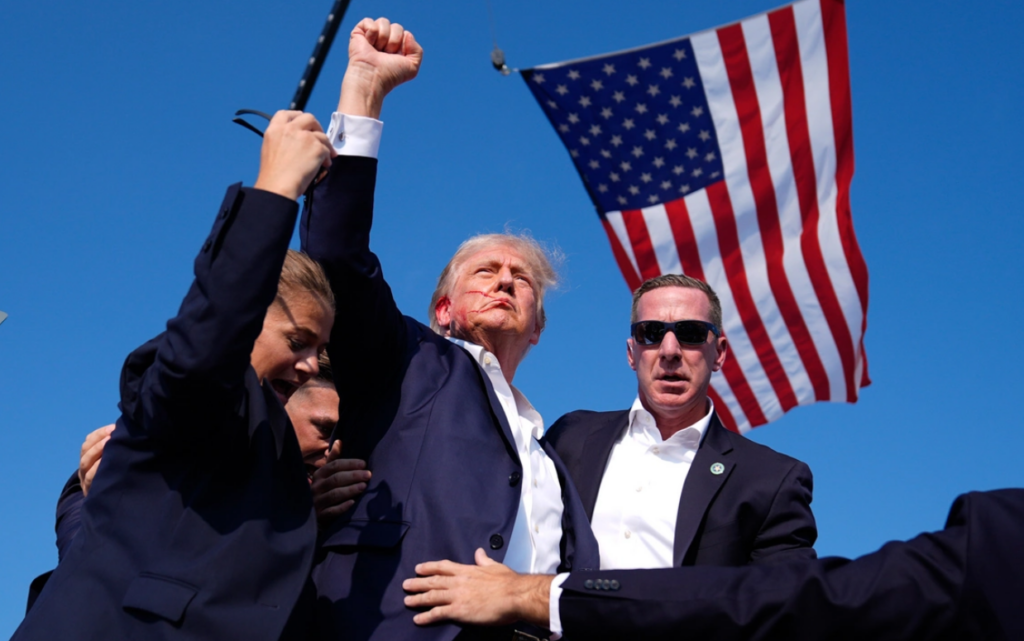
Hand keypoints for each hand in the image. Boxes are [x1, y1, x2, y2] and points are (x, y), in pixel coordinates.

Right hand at [79, 424, 114, 496]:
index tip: (113, 428)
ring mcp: (85, 478)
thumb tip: (125, 430)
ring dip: (96, 451)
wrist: (111, 503)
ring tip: (109, 444)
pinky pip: (90, 477)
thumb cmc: (116, 476)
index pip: (89, 441)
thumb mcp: (113, 460)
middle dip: (98, 440)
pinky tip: (107, 463)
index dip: (99, 433)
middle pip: (85, 450)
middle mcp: (84, 466)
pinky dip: (97, 468)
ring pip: (85, 462)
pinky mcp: (89, 489)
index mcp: (89, 456)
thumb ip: (115, 446)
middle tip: (111, 435)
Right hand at [253, 111, 334, 200]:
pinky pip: (327, 149)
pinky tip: (324, 165)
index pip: (285, 114)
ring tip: (326, 156)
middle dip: (316, 126)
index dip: (296, 116)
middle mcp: (289, 129)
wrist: (279, 186)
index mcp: (275, 129)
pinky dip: (327, 157)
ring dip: (326, 145)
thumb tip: (296, 142)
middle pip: (308, 118)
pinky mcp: (316, 147)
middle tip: (319, 137)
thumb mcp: (271, 150)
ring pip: (322, 135)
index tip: (303, 122)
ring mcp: (304, 136)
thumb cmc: (274, 175)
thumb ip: (282, 140)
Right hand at [310, 440, 370, 524]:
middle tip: (368, 475)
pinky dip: (342, 507)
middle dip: (353, 476)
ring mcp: (317, 502)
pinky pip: (332, 511)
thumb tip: (339, 441)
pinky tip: (353, 503)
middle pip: (336, 479)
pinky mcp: (320, 516)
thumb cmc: (324, 490)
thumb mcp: (326, 474)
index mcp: (319, 475)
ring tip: (364, 486)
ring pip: (334, 494)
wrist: (313, 514)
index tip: (364, 464)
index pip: (334, 466)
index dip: (350, 463)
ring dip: (350, 489)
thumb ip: (333, 459)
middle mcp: (316, 487)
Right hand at [339, 17, 423, 118]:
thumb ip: (418, 51)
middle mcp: (384, 40)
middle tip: (385, 54)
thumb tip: (407, 34)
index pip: (405, 34)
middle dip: (394, 41)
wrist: (372, 76)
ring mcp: (372, 35)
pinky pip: (369, 21)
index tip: (396, 57)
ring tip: (376, 50)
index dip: (403, 44)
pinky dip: (371, 33)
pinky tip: (368, 43)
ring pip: (384, 21)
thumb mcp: (412, 67)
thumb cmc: (390, 75)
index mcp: (396, 47)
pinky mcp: (359, 32)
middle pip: (397, 27)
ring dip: (383, 38)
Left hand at [402, 548, 553, 627]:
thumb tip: (479, 552)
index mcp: (467, 570)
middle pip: (434, 581)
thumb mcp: (495, 566)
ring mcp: (457, 596)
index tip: (418, 568)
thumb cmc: (508, 582)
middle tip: (406, 585)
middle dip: (418, 583)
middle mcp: (459, 581)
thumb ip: (484, 560)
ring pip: (432, 596)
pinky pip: (438, 613)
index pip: (443, 566)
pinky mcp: (459, 610)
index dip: (429, 567)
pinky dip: (427, 616)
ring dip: (418, 598)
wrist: (514, 595)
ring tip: (407, 601)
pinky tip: (418, 619)